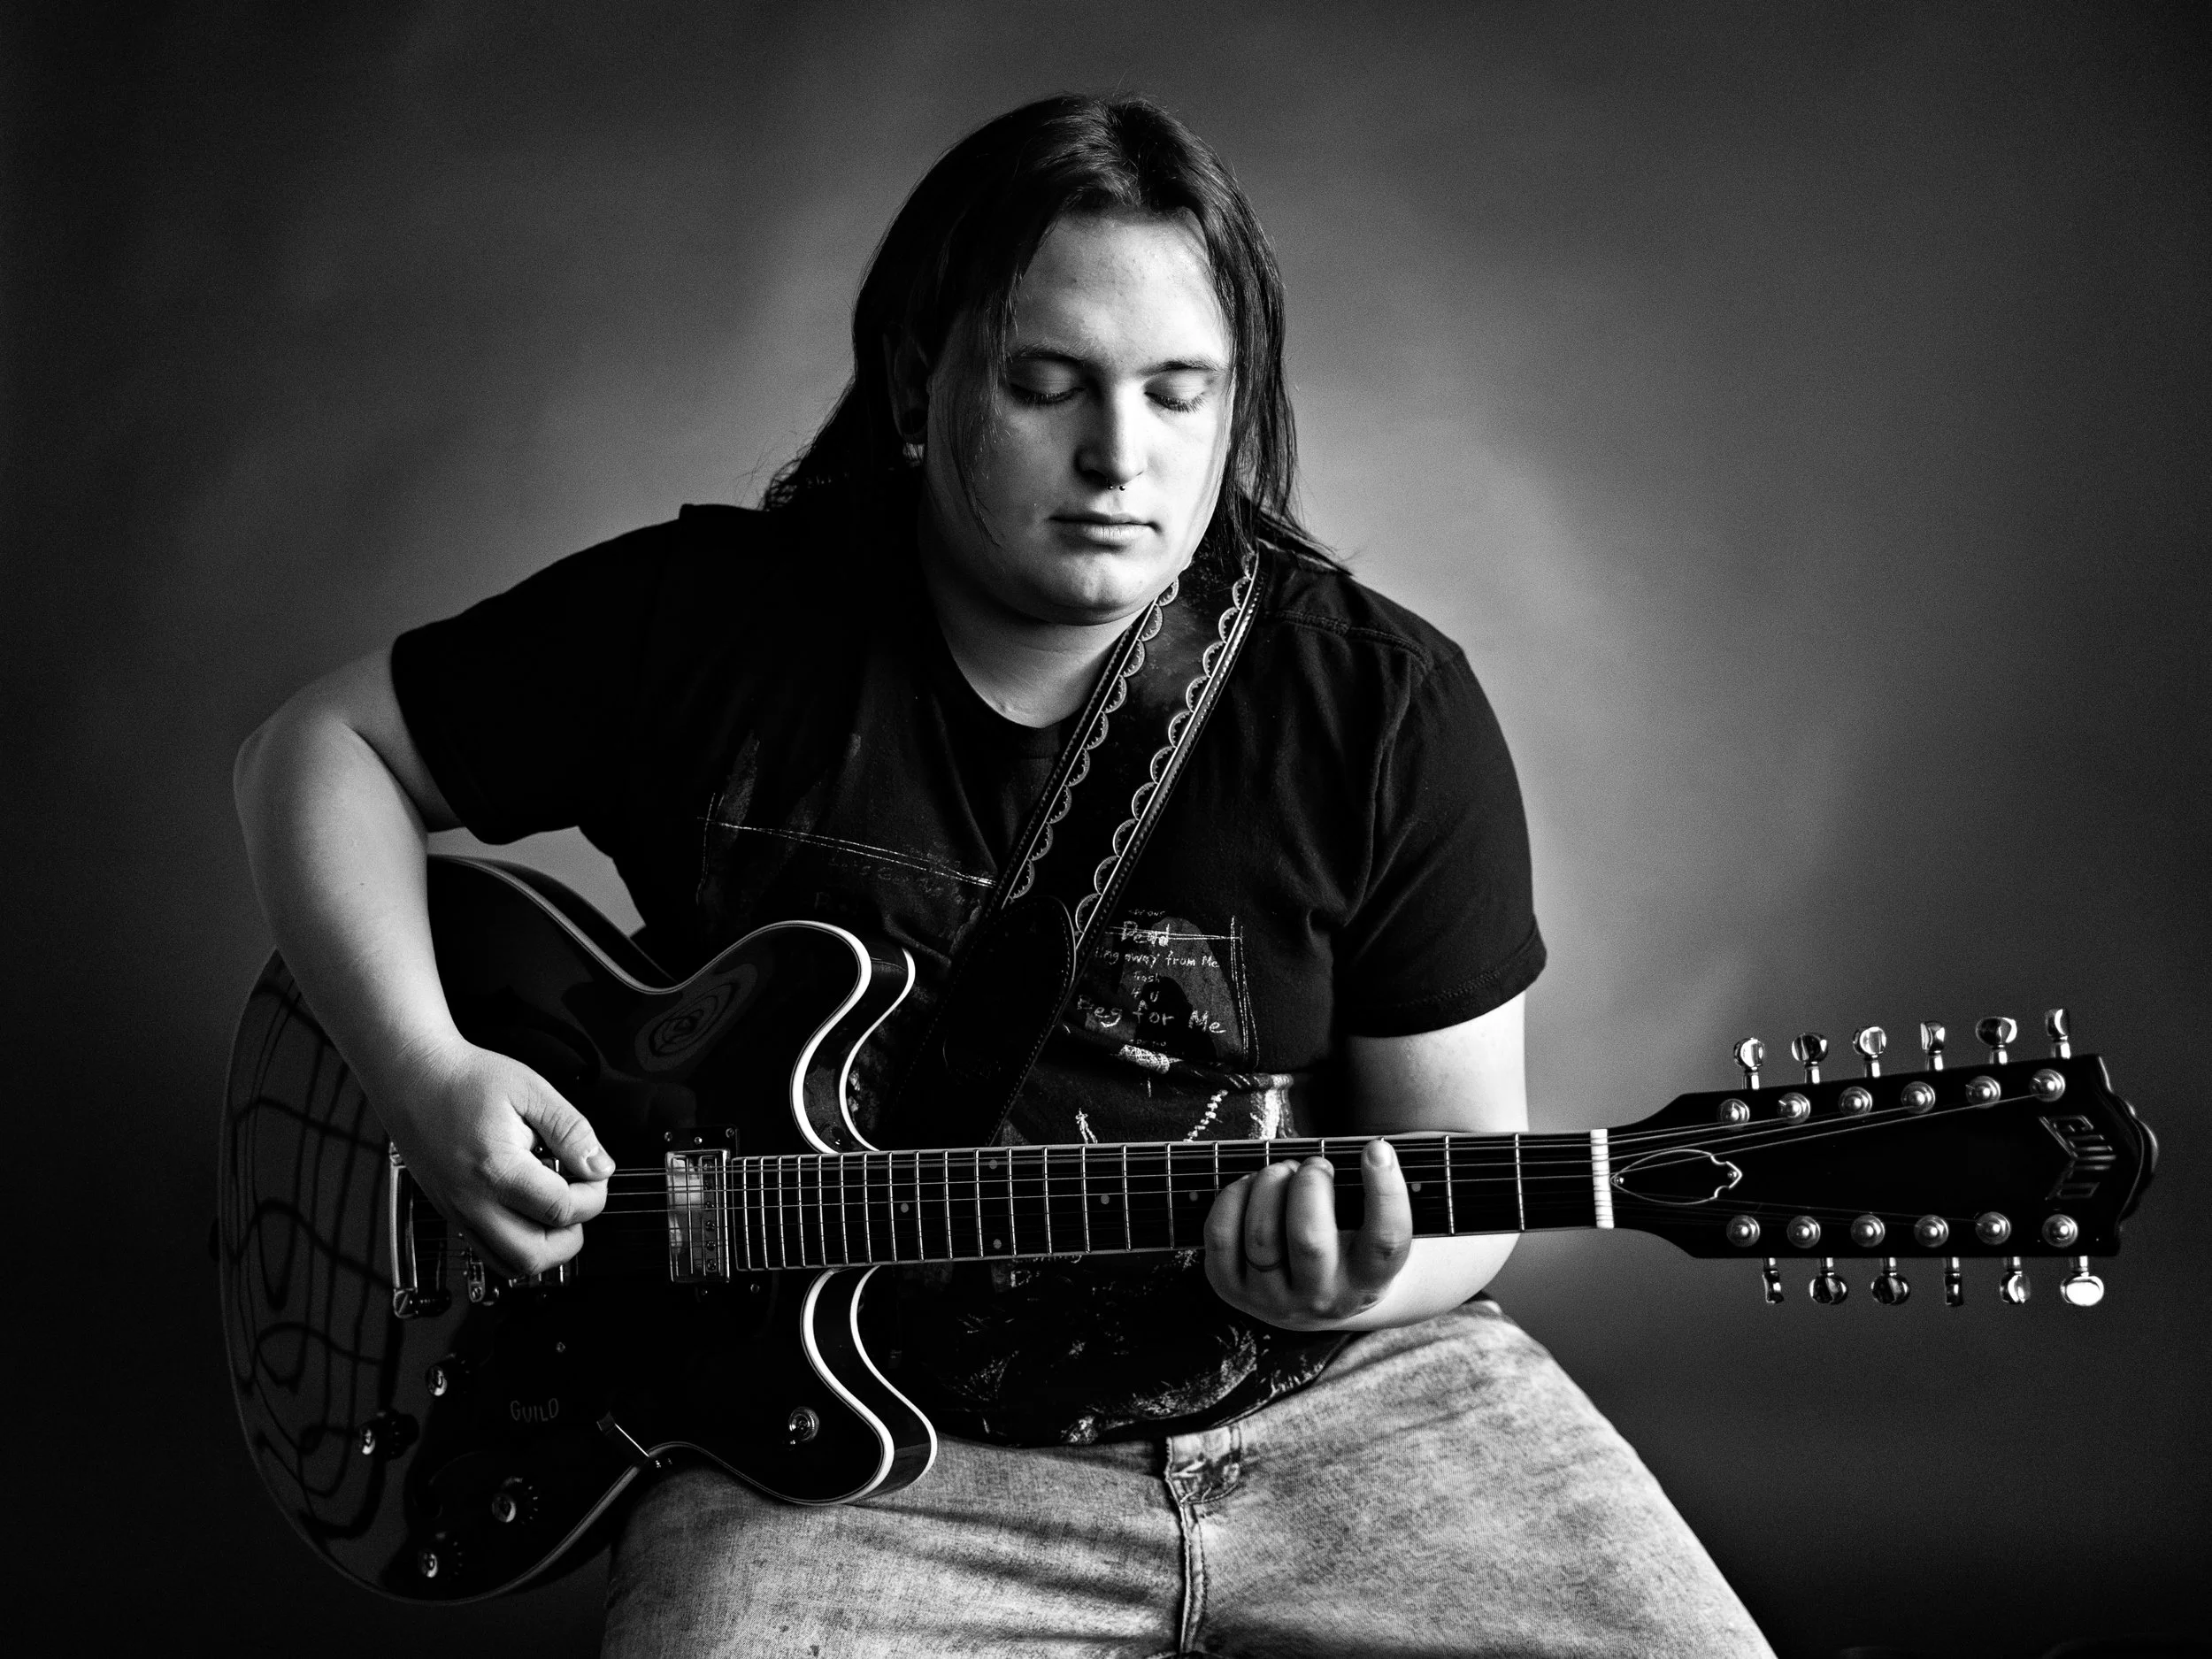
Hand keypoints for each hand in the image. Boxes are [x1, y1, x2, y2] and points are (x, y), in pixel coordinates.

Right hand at [375, 1038, 612, 1276]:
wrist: (414, 1080)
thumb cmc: (464, 1081)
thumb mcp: (531, 1092)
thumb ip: (571, 1131)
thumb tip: (599, 1166)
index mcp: (496, 1170)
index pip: (561, 1211)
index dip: (592, 1196)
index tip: (594, 1175)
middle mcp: (472, 1202)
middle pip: (533, 1257)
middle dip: (571, 1237)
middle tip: (579, 1201)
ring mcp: (459, 1214)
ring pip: (509, 1265)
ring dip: (545, 1248)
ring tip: (556, 1210)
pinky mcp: (453, 1216)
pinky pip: (490, 1254)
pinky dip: (518, 1246)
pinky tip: (530, 1214)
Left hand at [1203, 1139, 1413, 1329]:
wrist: (1311, 1305)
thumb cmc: (1345, 1246)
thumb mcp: (1369, 1231)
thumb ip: (1370, 1196)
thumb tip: (1372, 1149)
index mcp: (1368, 1281)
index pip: (1385, 1241)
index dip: (1384, 1190)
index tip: (1376, 1148)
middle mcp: (1322, 1297)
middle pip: (1308, 1240)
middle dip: (1310, 1184)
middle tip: (1316, 1164)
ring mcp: (1272, 1298)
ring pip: (1261, 1236)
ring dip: (1270, 1184)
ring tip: (1281, 1170)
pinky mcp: (1232, 1289)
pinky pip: (1220, 1236)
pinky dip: (1232, 1198)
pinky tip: (1249, 1185)